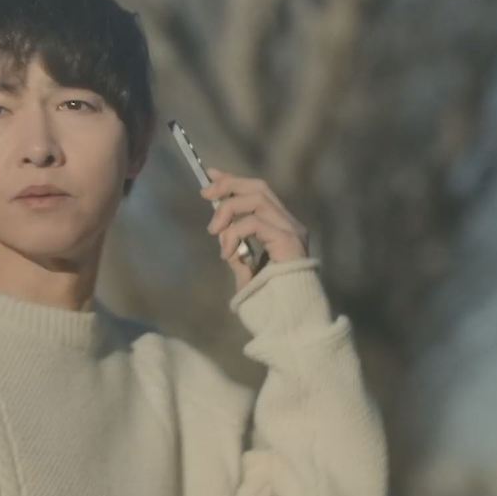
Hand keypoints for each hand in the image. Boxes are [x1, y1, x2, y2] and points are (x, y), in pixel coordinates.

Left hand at [200, 167, 309, 292]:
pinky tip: (227, 253)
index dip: (233, 180)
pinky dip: (234, 233)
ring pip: (256, 198)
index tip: (210, 174)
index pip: (257, 192)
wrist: (289, 321)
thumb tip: (219, 230)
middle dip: (228, 185)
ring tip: (213, 231)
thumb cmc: (269, 301)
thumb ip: (235, 250)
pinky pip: (254, 222)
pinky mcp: (288, 240)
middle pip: (258, 187)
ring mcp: (291, 230)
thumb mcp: (245, 271)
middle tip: (204, 194)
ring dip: (227, 210)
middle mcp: (289, 224)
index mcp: (280, 228)